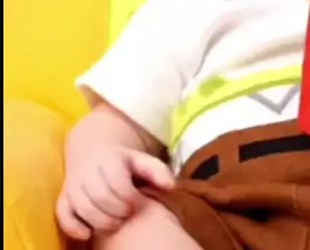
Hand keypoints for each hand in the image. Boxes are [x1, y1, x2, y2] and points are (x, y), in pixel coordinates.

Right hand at [56, 146, 174, 239]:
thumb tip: (172, 186)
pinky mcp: (63, 198)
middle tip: (127, 216)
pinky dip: (74, 227)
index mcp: (110, 160)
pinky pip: (62, 214)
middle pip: (100, 196)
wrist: (91, 150)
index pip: (118, 182)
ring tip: (115, 224)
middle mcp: (88, 172)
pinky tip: (88, 234)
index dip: (129, 197)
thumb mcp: (142, 159)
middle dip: (116, 211)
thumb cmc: (122, 161)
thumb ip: (158, 171)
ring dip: (100, 221)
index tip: (138, 202)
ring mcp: (73, 186)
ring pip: (82, 207)